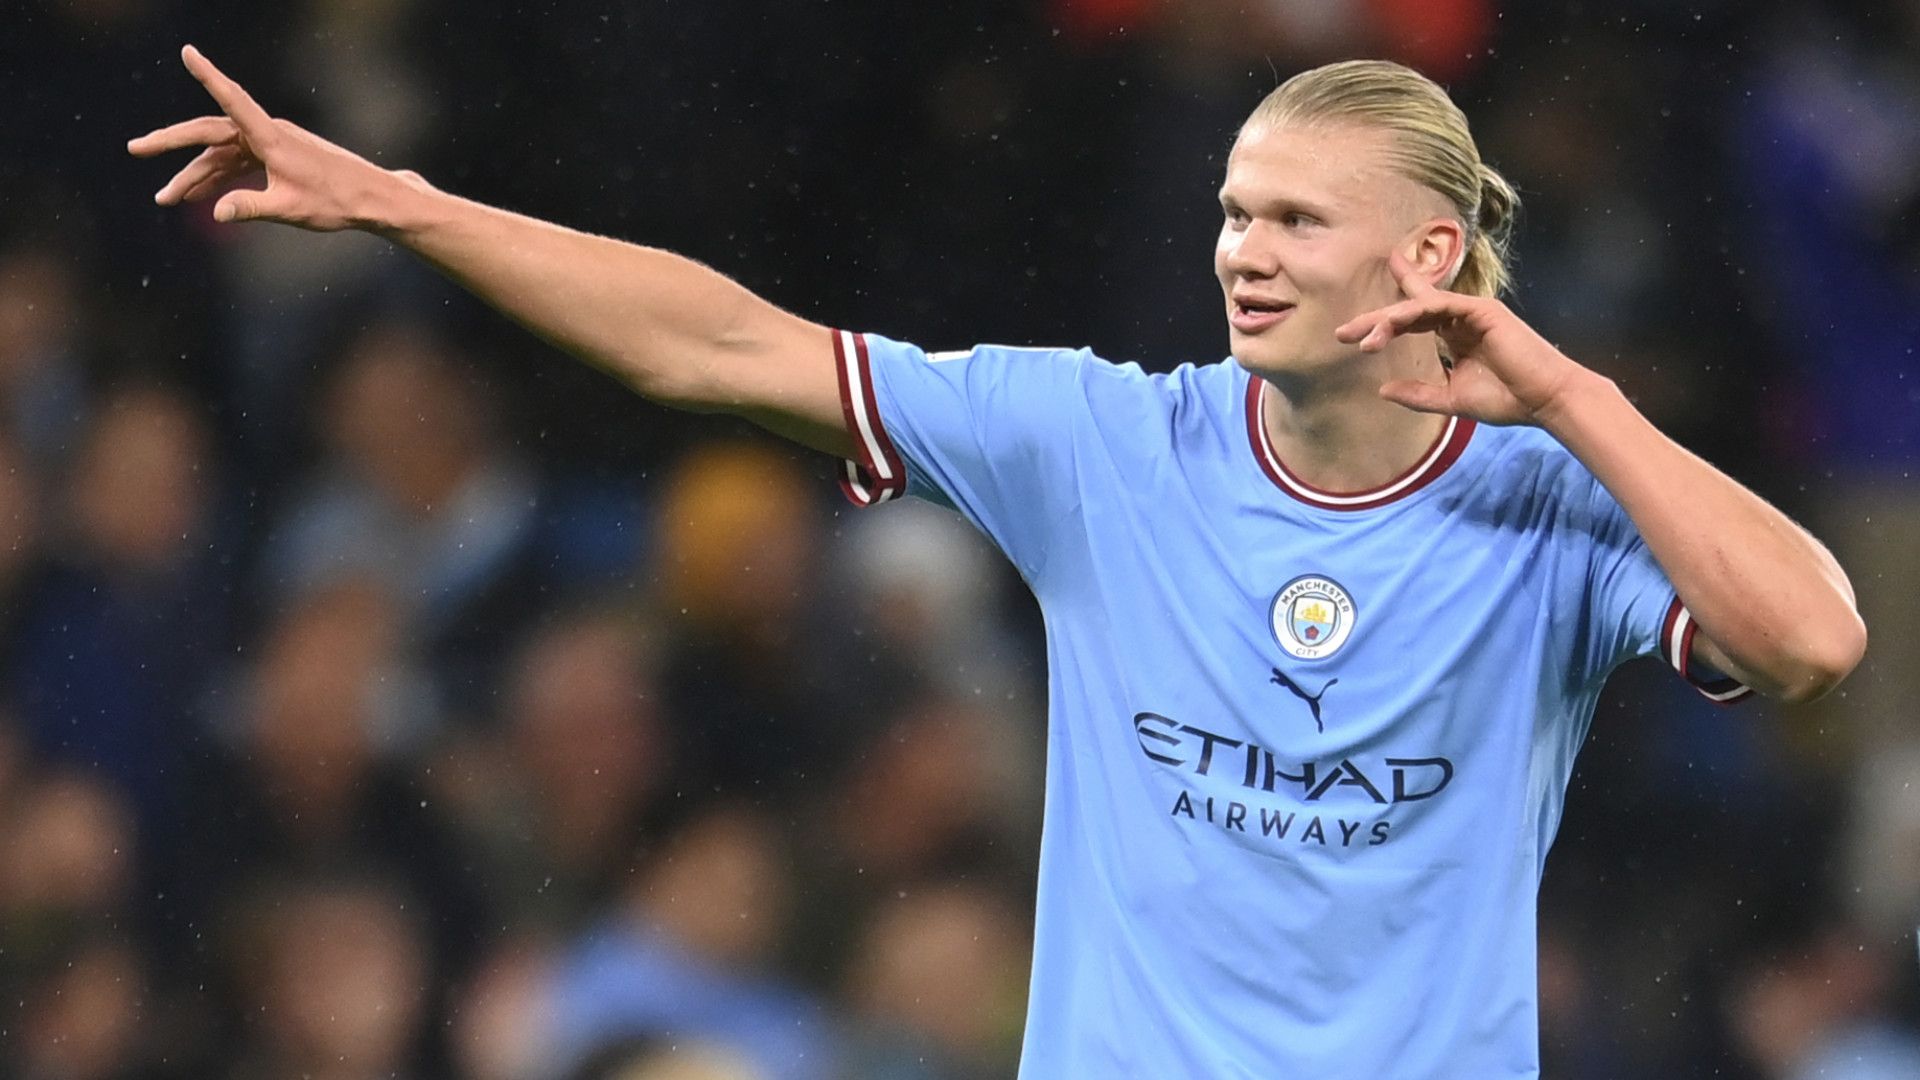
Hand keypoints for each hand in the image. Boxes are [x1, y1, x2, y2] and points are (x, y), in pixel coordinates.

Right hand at [127, 45, 413, 230]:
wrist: (370, 199)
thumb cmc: (336, 202)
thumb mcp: (290, 209)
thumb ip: (251, 208)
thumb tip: (216, 212)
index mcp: (271, 138)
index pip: (233, 99)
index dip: (208, 76)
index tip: (188, 52)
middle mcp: (268, 134)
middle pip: (210, 133)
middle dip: (172, 143)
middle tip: (135, 149)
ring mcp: (271, 144)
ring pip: (222, 154)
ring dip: (195, 175)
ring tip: (166, 198)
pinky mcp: (276, 156)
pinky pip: (238, 163)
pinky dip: (218, 178)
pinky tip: (198, 196)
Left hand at [1335, 250, 1594, 426]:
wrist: (1544, 402)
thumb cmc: (1506, 400)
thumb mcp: (1450, 400)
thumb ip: (1419, 395)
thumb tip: (1382, 389)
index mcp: (1455, 334)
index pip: (1415, 316)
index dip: (1387, 316)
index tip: (1352, 329)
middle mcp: (1461, 318)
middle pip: (1410, 309)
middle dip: (1376, 319)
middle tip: (1343, 332)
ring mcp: (1472, 310)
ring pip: (1419, 305)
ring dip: (1388, 320)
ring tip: (1361, 338)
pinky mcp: (1482, 310)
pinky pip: (1439, 304)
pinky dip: (1413, 312)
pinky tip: (1390, 328)